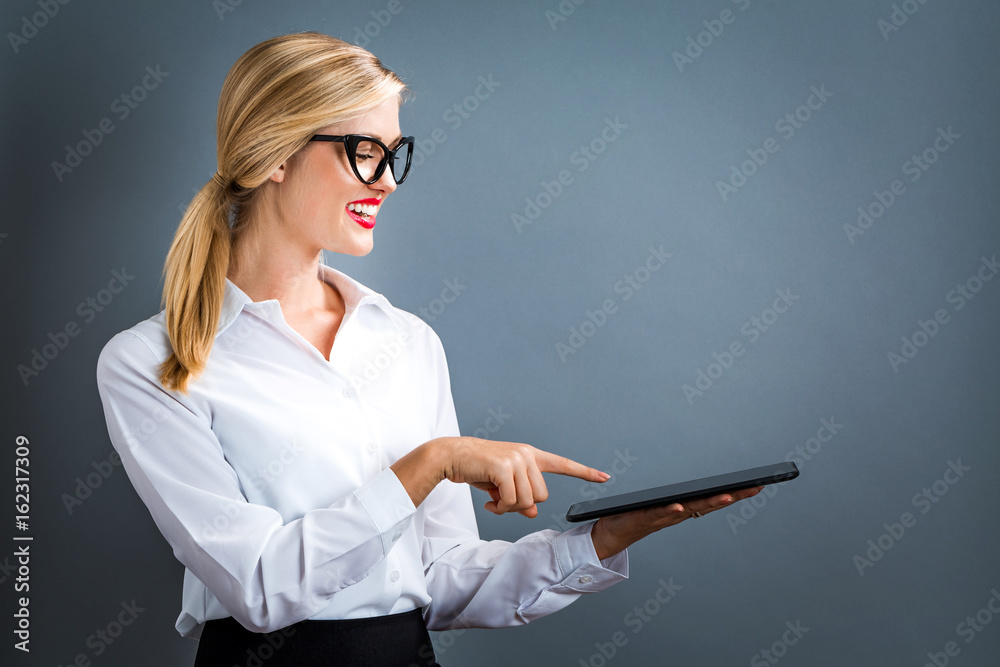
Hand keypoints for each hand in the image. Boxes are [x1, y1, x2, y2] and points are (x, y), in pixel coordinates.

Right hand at [391, 436, 608, 517]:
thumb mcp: (502, 486)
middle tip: (501, 503)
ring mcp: (516, 458)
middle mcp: (526, 455)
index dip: (584, 472)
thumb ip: (520, 497)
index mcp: (530, 456)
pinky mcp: (504, 466)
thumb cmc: (477, 470)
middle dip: (522, 506)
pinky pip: (511, 500)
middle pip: (541, 496)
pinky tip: (488, 502)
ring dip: (509, 508)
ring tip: (493, 501)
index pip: (562, 464)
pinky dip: (500, 508)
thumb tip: (532, 513)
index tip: (605, 477)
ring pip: (527, 501)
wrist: (452, 457)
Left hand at [589, 486, 764, 559]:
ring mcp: (662, 516)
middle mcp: (677, 514)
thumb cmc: (636, 515)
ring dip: (707, 504)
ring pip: (688, 509)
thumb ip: (677, 496)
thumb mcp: (662, 504)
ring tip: (725, 497)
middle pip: (708, 504)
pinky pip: (658, 513)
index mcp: (682, 508)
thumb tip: (694, 483)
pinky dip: (669, 511)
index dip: (735, 494)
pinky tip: (679, 506)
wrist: (612, 533)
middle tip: (753, 489)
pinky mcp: (643, 517)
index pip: (712, 499)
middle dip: (731, 497)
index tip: (756, 485)